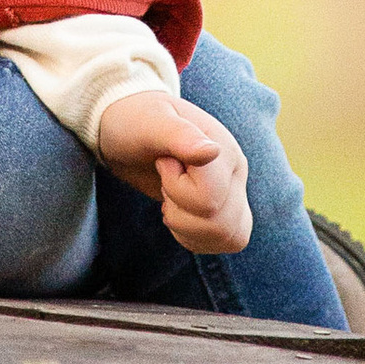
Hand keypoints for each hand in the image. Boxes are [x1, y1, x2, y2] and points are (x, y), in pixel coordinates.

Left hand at [93, 91, 253, 255]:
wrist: (129, 129)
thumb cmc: (136, 121)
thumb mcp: (151, 122)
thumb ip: (180, 136)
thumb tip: (211, 152)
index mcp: (224, 149)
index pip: (210, 198)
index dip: (175, 189)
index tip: (162, 163)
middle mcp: (235, 172)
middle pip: (221, 225)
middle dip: (180, 214)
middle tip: (164, 185)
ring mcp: (233, 192)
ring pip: (227, 237)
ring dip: (187, 228)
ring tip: (171, 200)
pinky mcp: (225, 211)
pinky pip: (224, 242)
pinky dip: (195, 238)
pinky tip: (178, 214)